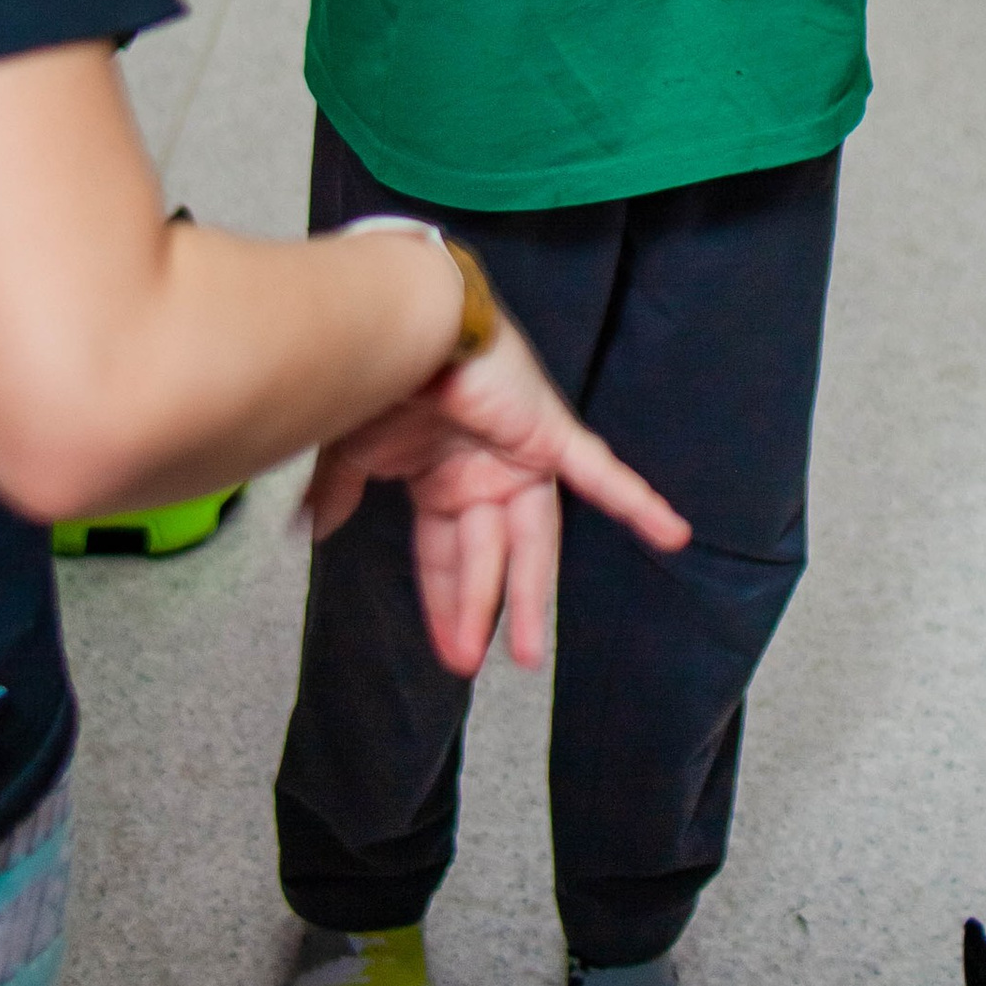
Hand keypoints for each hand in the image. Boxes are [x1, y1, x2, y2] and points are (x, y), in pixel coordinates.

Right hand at [304, 316, 690, 674]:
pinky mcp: (551, 435)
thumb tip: (311, 533)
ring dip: (530, 595)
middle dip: (478, 610)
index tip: (447, 651)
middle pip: (485, 557)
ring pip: (533, 540)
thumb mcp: (351, 451)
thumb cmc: (377, 378)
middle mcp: (484, 472)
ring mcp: (520, 455)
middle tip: (469, 663)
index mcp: (441, 477)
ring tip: (525, 654)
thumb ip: (338, 494)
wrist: (403, 322)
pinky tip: (673, 536)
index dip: (445, 601)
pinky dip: (637, 503)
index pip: (445, 555)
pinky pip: (602, 475)